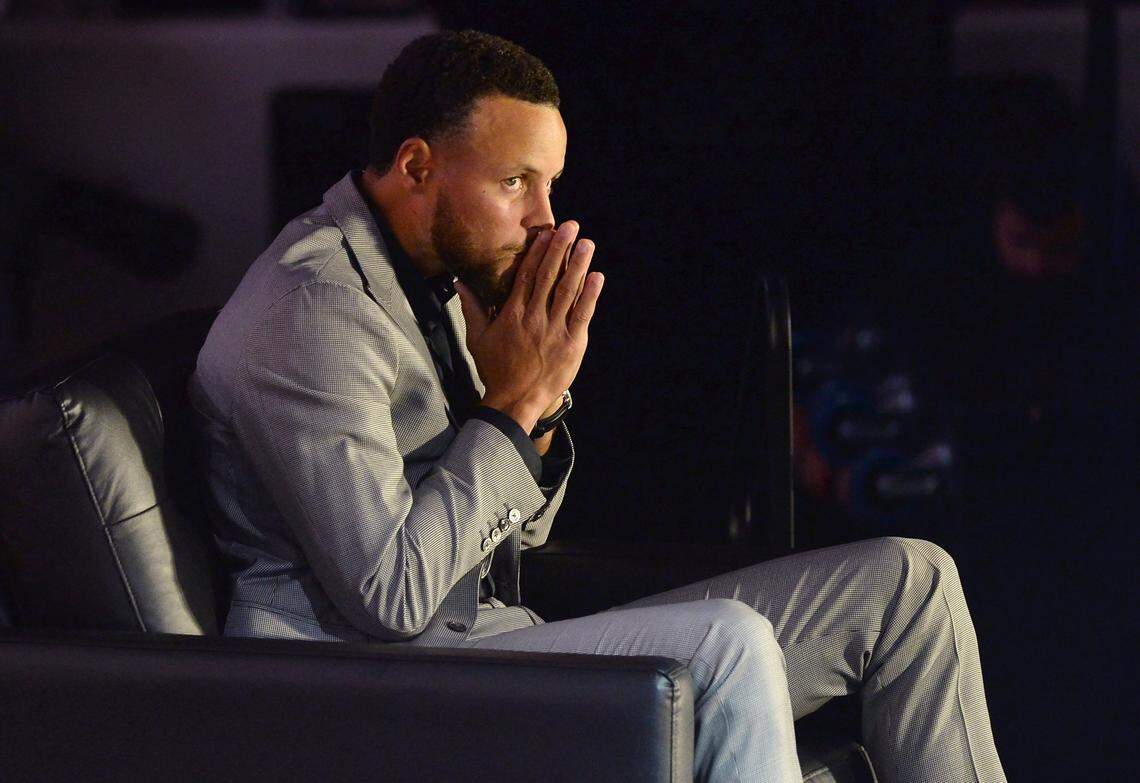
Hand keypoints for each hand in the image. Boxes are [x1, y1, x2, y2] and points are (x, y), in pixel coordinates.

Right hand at [455, 220, 602, 433]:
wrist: (515, 401)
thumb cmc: (495, 370)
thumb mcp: (478, 338)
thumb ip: (472, 308)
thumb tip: (459, 282)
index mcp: (512, 313)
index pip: (526, 275)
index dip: (538, 252)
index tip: (546, 233)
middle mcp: (534, 317)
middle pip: (549, 276)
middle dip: (561, 249)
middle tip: (571, 226)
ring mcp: (554, 330)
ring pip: (568, 290)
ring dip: (578, 265)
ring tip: (587, 243)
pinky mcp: (572, 343)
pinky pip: (582, 314)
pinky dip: (591, 295)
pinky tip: (597, 276)